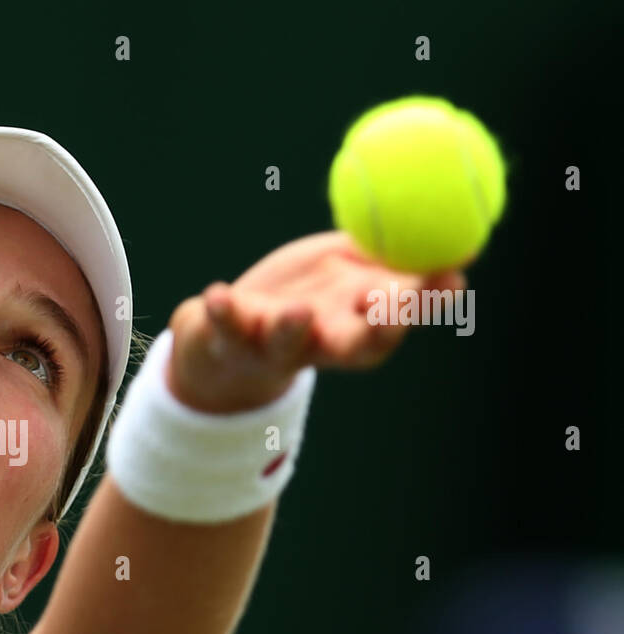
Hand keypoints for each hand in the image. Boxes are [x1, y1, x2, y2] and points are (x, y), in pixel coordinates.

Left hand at [165, 230, 467, 413]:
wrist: (234, 331)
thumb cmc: (310, 295)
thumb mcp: (355, 273)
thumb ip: (397, 258)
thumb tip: (465, 237)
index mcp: (358, 325)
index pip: (400, 320)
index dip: (424, 304)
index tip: (448, 275)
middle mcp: (323, 343)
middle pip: (356, 346)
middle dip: (376, 330)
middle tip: (389, 305)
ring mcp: (276, 345)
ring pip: (288, 343)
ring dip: (295, 328)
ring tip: (300, 311)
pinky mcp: (231, 340)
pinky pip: (225, 327)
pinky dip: (221, 312)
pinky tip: (218, 294)